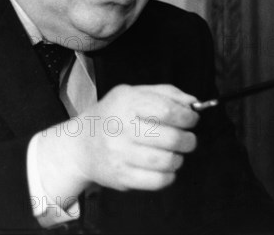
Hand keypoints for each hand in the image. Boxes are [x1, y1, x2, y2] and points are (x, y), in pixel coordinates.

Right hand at [36, 84, 198, 198]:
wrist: (80, 144)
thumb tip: (193, 103)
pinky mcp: (121, 176)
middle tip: (188, 139)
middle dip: (188, 140)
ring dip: (179, 158)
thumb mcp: (133, 93)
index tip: (191, 119)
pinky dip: (169, 175)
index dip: (187, 116)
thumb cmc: (113, 115)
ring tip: (174, 153)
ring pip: (166, 161)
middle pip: (171, 138)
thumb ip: (165, 93)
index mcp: (126, 103)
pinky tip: (164, 167)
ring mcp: (120, 154)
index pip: (167, 110)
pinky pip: (157, 181)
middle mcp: (121, 128)